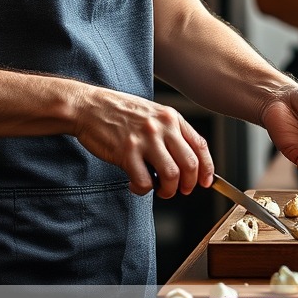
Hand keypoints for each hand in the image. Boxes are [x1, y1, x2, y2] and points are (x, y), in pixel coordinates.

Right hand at [70, 85, 213, 198]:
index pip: (200, 145)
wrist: (90, 107)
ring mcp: (145, 139)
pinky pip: (144, 182)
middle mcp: (162, 127)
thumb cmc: (120, 112)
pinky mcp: (126, 152)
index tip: (205, 181)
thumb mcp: (152, 114)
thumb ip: (170, 132)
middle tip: (180, 190)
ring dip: (168, 190)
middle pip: (190, 164)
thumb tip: (186, 160)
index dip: (207, 168)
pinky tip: (135, 184)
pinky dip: (142, 190)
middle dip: (188, 184)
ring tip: (158, 189)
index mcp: (171, 117)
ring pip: (171, 175)